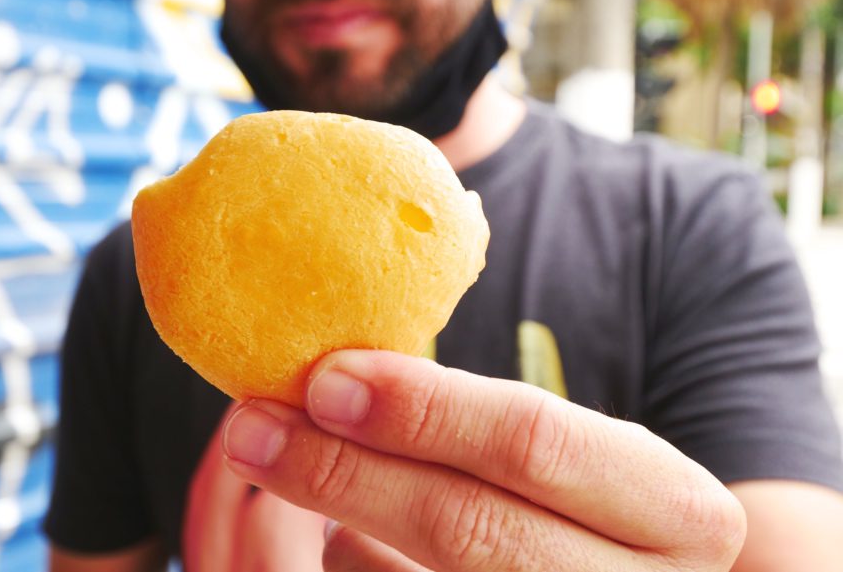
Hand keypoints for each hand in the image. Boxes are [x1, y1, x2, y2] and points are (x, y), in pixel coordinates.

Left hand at [221, 350, 746, 570]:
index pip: (536, 443)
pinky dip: (355, 564)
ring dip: (336, 522)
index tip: (326, 376)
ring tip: (277, 462)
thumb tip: (337, 381)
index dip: (424, 408)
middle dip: (344, 470)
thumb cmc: (582, 512)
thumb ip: (483, 430)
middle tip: (253, 423)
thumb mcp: (578, 460)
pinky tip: (349, 540)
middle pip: (470, 527)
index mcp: (676, 512)